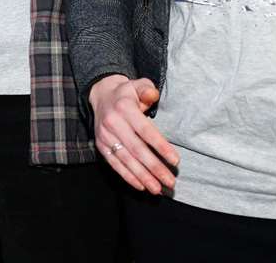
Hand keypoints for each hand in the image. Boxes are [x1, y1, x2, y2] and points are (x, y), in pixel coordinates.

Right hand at [89, 74, 178, 194]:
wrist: (100, 95)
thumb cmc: (127, 93)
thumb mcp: (137, 85)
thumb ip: (147, 89)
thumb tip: (153, 95)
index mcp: (124, 108)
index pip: (145, 131)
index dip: (161, 147)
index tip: (175, 161)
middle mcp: (113, 123)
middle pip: (136, 149)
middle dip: (155, 168)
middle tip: (170, 182)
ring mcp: (105, 136)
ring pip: (126, 160)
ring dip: (142, 177)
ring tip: (157, 189)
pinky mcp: (101, 145)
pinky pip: (114, 164)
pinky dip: (127, 176)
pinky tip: (141, 185)